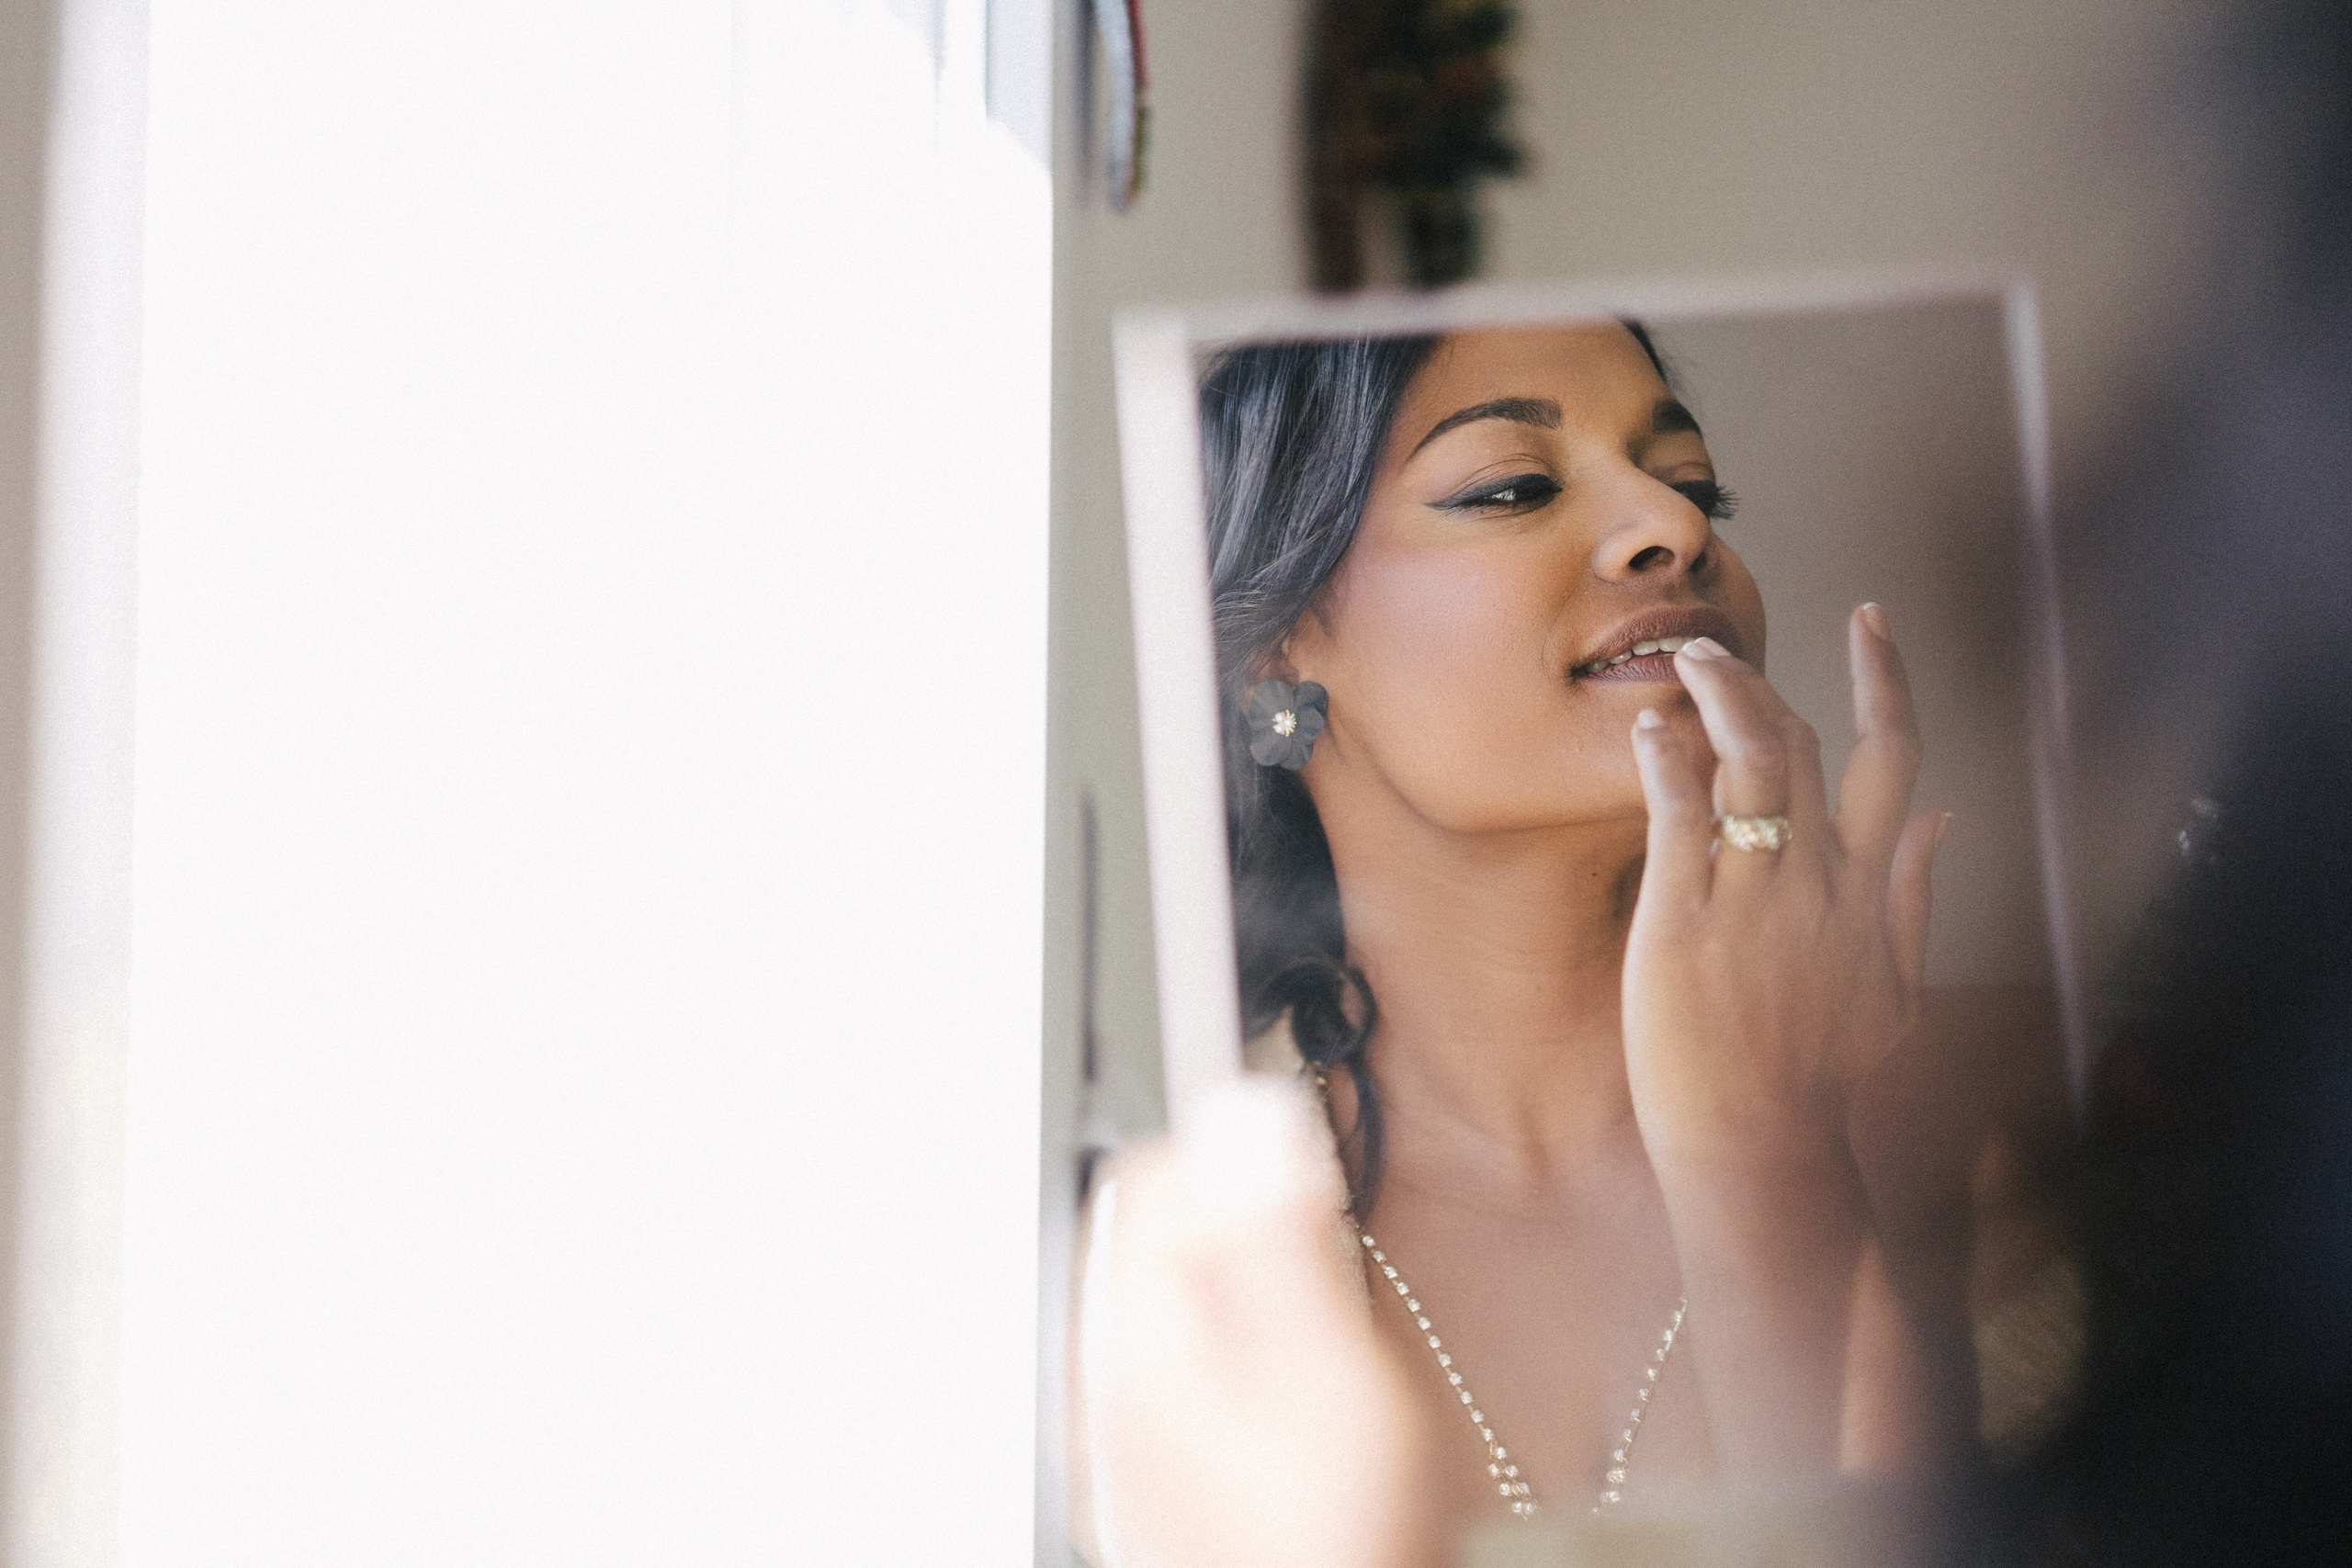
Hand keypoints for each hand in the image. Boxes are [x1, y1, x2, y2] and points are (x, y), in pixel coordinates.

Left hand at [1078, 1081, 1439, 1567]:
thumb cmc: (1335, 1532)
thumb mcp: (1326, 1363)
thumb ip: (1274, 1233)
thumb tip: (1241, 1115)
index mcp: (1140, 1332)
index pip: (1148, 1176)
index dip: (1233, 1156)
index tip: (1304, 1191)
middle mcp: (1109, 1377)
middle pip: (1151, 1238)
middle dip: (1234, 1228)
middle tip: (1318, 1283)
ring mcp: (1122, 1436)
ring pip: (1168, 1306)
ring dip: (1236, 1297)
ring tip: (1312, 1356)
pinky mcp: (1150, 1480)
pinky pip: (1178, 1379)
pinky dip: (1233, 1367)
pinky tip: (1287, 1419)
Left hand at [1621, 603, 1944, 1165]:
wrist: (1763, 1148)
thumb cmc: (1818, 1078)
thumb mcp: (1896, 989)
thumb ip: (1917, 897)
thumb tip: (1946, 819)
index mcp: (1869, 891)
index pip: (1895, 760)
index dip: (1886, 680)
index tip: (1872, 621)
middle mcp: (1820, 881)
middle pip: (1811, 744)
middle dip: (1764, 680)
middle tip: (1712, 644)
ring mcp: (1756, 898)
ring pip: (1752, 760)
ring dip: (1720, 694)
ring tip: (1684, 658)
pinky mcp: (1686, 921)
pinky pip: (1682, 817)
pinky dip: (1668, 761)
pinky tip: (1650, 729)